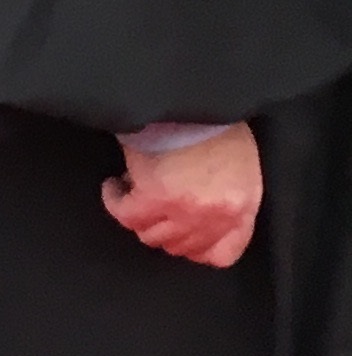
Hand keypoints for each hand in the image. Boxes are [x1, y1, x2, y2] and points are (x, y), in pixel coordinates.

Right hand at [101, 122, 258, 266]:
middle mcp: (214, 217)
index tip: (183, 236)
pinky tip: (115, 185)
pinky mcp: (153, 200)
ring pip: (150, 235)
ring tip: (133, 190)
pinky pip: (126, 215)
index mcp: (241, 206)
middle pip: (179, 246)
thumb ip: (226, 194)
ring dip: (138, 215)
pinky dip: (116, 201)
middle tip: (153, 206)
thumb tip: (199, 207)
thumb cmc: (216, 124)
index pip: (222, 252)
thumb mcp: (240, 164)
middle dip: (163, 228)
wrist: (194, 102)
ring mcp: (184, 213)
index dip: (197, 249)